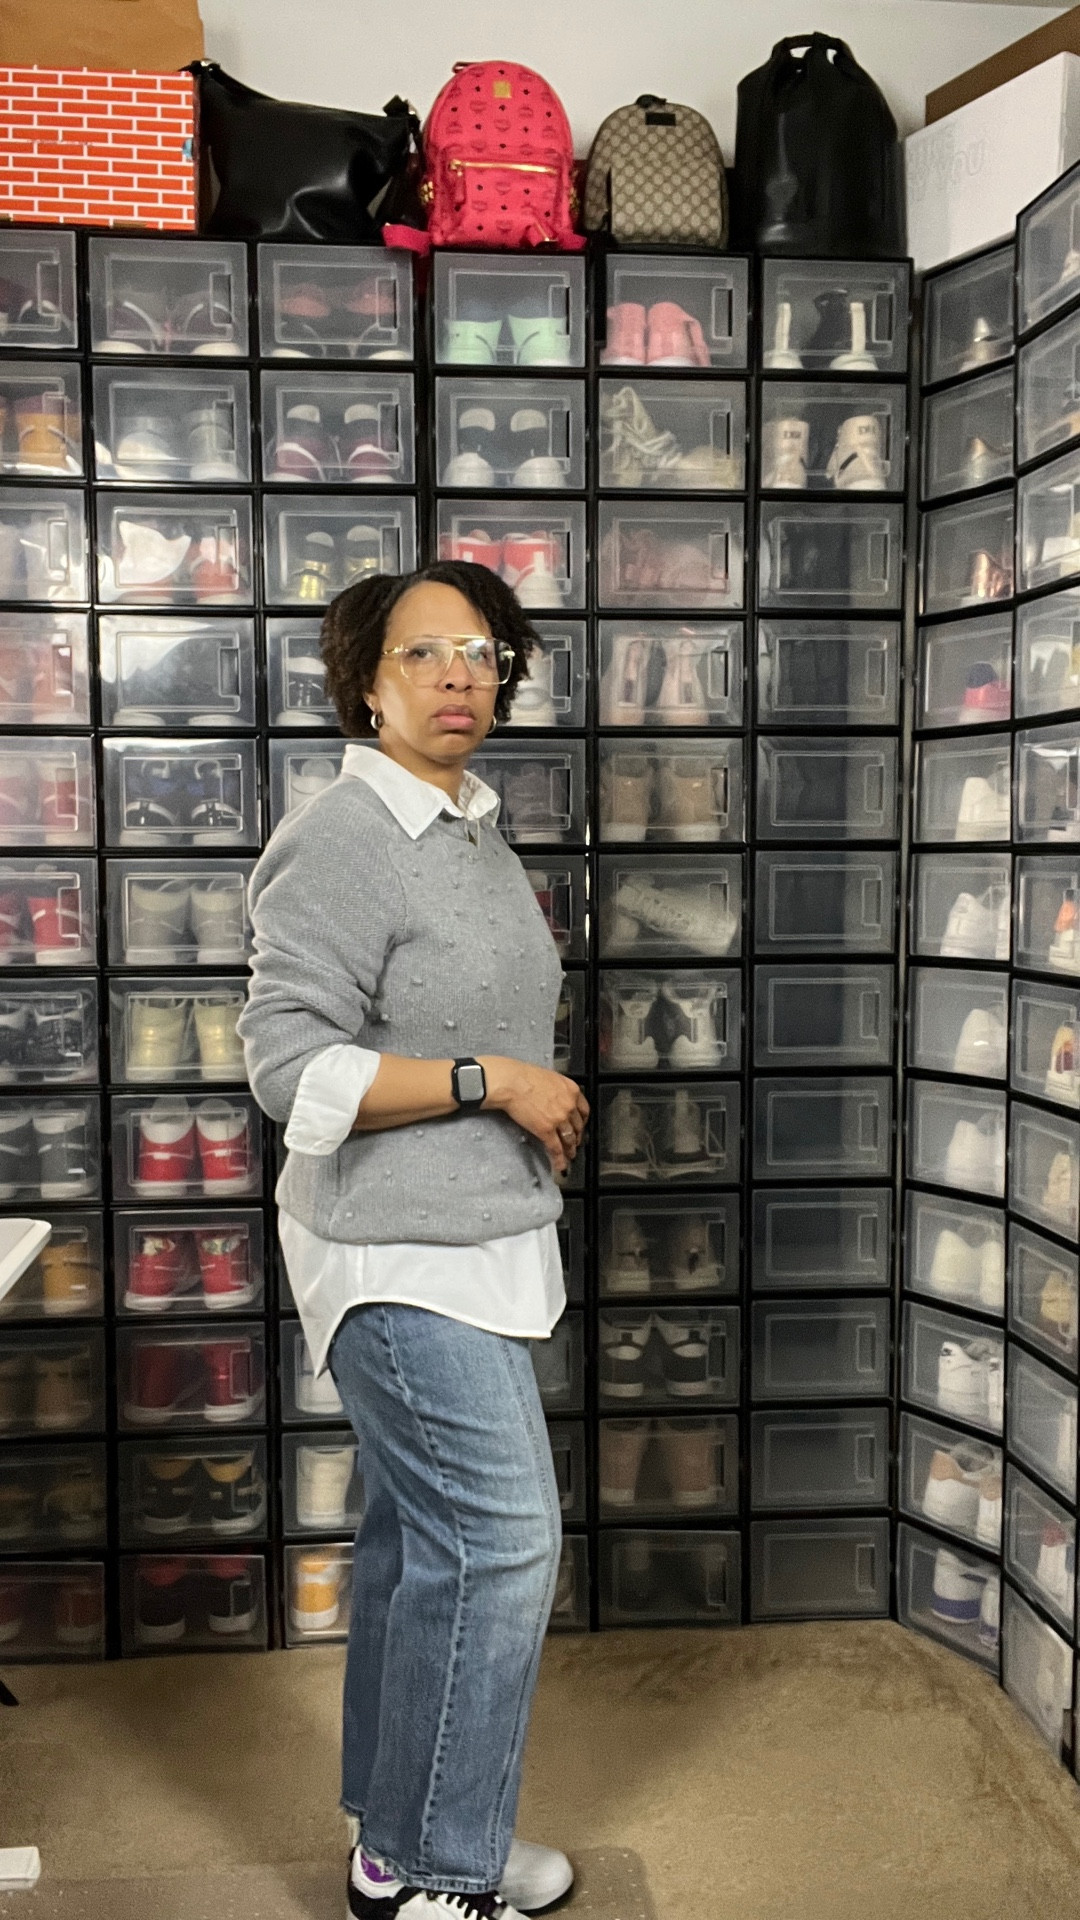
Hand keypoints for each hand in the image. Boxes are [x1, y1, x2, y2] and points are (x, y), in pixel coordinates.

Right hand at [478, 1056, 588, 1175]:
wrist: (511, 1082)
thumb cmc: (524, 1076)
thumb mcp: (550, 1077)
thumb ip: (558, 1090)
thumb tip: (556, 1098)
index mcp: (572, 1090)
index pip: (584, 1110)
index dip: (582, 1122)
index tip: (580, 1126)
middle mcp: (569, 1106)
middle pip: (578, 1127)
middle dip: (577, 1137)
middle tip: (575, 1143)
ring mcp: (559, 1119)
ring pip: (569, 1139)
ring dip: (570, 1150)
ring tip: (569, 1156)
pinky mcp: (546, 1130)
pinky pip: (556, 1148)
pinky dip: (559, 1160)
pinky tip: (560, 1165)